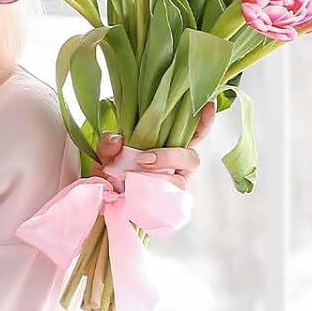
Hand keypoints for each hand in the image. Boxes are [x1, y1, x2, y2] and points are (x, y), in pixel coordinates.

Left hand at [94, 101, 216, 192]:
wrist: (103, 201)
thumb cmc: (111, 171)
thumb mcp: (105, 152)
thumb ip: (109, 142)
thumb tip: (118, 139)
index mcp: (170, 145)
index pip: (196, 132)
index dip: (205, 120)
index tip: (208, 106)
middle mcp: (178, 165)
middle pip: (191, 158)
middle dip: (170, 157)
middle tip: (143, 159)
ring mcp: (174, 185)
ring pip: (179, 181)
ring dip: (158, 178)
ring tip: (133, 177)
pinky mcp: (167, 204)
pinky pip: (168, 200)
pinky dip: (151, 195)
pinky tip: (135, 192)